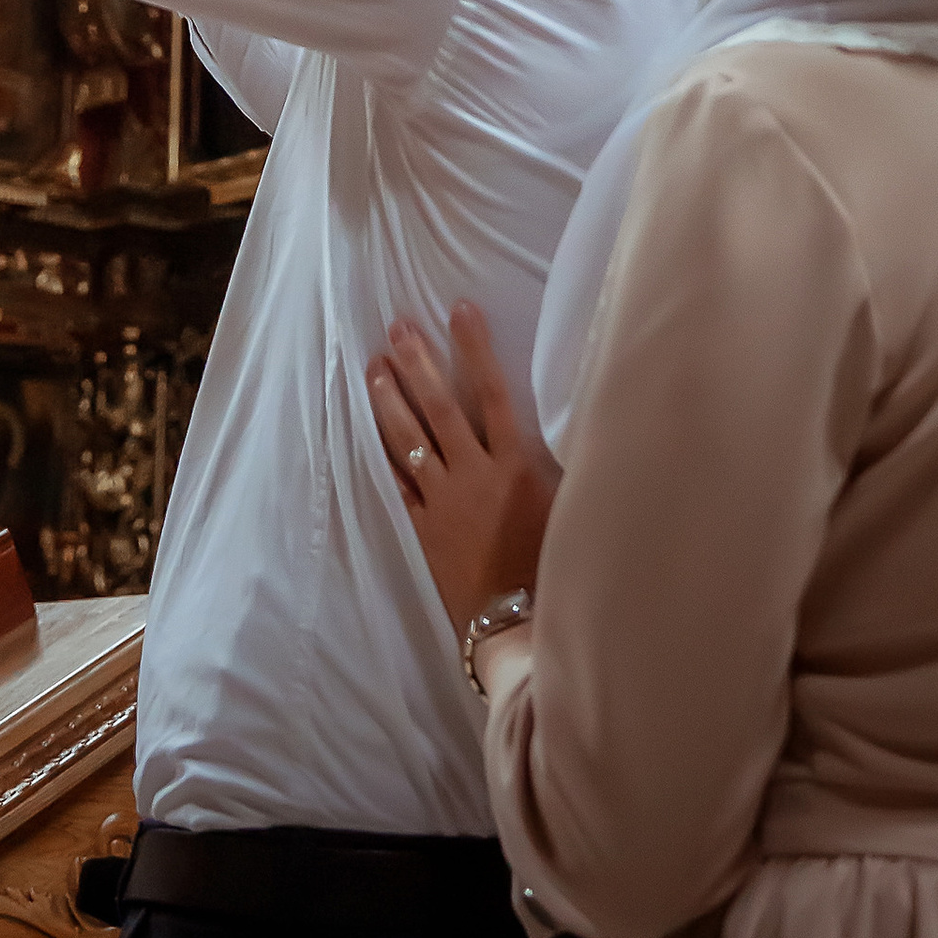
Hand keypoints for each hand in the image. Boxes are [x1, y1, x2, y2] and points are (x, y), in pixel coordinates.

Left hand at [366, 303, 559, 640]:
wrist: (517, 627)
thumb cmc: (553, 568)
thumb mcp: (567, 507)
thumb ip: (555, 465)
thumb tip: (569, 423)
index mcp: (516, 466)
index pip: (492, 392)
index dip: (475, 349)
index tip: (460, 309)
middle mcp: (475, 475)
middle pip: (439, 407)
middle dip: (417, 363)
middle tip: (398, 326)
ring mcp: (444, 501)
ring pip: (409, 439)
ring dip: (390, 400)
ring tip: (373, 365)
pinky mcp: (423, 527)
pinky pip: (397, 482)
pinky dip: (382, 453)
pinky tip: (369, 430)